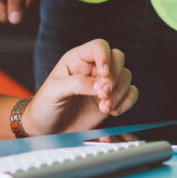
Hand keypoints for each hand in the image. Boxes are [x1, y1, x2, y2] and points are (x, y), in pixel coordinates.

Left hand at [22, 39, 136, 134]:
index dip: (105, 57)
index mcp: (77, 60)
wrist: (48, 131)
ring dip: (119, 93)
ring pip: (126, 76)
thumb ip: (76, 84)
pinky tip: (114, 111)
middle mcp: (93, 69)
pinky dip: (127, 101)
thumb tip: (99, 86)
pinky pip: (131, 92)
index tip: (103, 74)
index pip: (99, 46)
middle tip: (103, 94)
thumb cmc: (45, 106)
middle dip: (114, 77)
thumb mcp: (54, 91)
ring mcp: (103, 84)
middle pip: (118, 58)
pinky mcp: (111, 99)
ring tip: (104, 107)